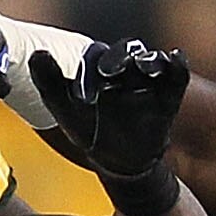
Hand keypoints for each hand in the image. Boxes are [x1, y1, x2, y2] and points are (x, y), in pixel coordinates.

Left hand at [31, 39, 189, 184]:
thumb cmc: (90, 131)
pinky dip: (178, 67)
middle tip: (107, 72)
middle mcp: (125, 71)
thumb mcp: (65, 110)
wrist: (119, 163)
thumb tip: (37, 54)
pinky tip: (176, 58)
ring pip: (151, 62)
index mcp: (100, 69)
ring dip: (149, 61)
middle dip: (118, 59)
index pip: (95, 58)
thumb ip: (50, 84)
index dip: (88, 71)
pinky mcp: (168, 99)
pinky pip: (176, 79)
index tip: (82, 98)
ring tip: (144, 66)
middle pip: (126, 53)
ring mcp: (148, 83)